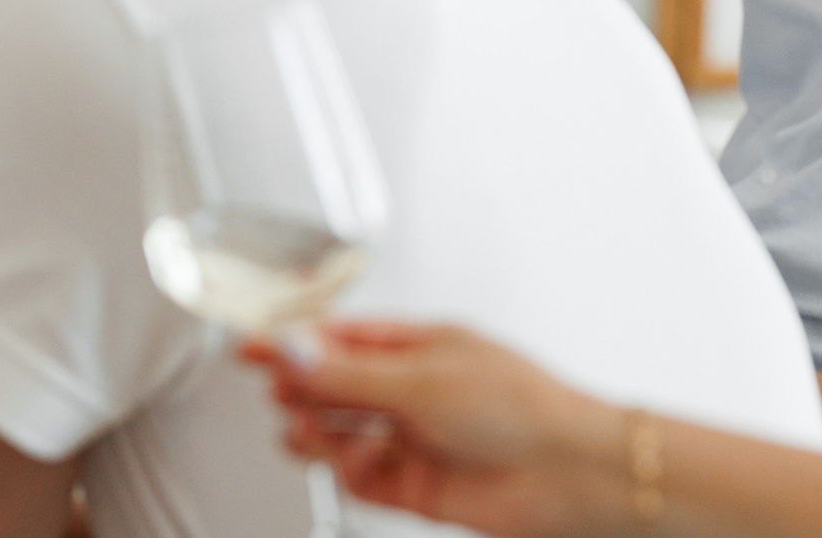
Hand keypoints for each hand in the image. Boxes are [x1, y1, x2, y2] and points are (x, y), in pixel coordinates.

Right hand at [244, 321, 627, 537]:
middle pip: (333, 385)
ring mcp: (414, 437)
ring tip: (306, 431)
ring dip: (317, 431)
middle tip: (278, 391)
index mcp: (417, 345)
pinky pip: (363, 476)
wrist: (571, 477)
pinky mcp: (416, 484)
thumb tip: (289, 347)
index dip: (292, 341)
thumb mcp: (417, 379)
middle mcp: (412, 390)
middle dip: (301, 387)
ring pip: (341, 432)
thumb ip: (344, 373)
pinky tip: (353, 462)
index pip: (338, 337)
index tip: (251, 345)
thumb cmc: (521, 410)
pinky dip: (350, 470)